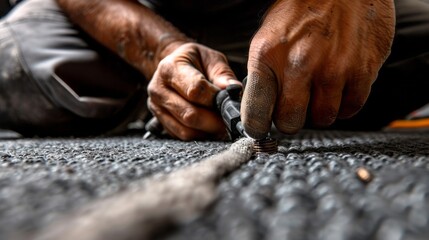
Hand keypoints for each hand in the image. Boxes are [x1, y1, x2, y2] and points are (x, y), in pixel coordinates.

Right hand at [147, 43, 240, 140]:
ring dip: (208, 131)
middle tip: (230, 120)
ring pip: (186, 130)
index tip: (230, 102)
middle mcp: (159, 89)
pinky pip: (182, 136)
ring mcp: (156, 108)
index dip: (215, 99)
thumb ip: (223, 74)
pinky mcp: (161, 121)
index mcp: (170, 68)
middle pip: (190, 115)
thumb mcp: (211, 59)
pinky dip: (200, 135)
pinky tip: (210, 128)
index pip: (194, 90)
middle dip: (214, 121)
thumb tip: (234, 90)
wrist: (174, 65)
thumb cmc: (196, 61)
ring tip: (222, 125)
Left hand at [241, 0, 394, 138]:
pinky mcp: (363, 69)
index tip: (261, 129)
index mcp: (268, 55)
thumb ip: (264, 73)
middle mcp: (300, 64)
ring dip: (319, 111)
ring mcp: (334, 68)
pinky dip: (344, 104)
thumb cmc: (301, 9)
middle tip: (294, 108)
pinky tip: (339, 87)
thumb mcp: (268, 36)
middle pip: (291, 122)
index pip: (256, 113)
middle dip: (290, 120)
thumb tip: (263, 106)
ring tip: (318, 92)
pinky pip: (351, 107)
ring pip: (323, 118)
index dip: (257, 127)